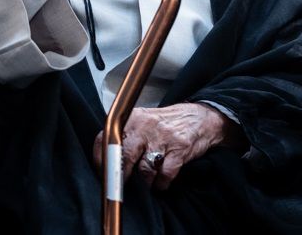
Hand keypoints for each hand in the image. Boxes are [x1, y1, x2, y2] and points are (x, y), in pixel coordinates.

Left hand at [92, 103, 240, 189]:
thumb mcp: (142, 120)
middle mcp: (145, 126)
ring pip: (145, 169)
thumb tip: (106, 158)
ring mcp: (163, 138)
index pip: (108, 138)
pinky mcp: (179, 150)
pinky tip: (159, 183)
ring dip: (143, 183)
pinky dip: (160, 184)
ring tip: (144, 184)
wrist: (199, 118)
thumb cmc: (166, 123)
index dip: (101, 158)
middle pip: (125, 155)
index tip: (101, 170)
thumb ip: (125, 134)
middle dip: (120, 175)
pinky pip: (165, 174)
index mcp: (132, 118)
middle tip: (120, 184)